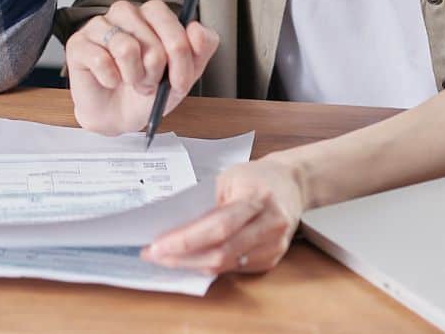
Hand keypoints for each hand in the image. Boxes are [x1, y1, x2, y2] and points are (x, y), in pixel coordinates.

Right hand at [66, 0, 219, 135]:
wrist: (118, 116)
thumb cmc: (147, 91)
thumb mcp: (184, 75)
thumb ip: (201, 49)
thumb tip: (196, 29)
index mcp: (152, 15)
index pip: (170, 21)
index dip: (179, 55)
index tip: (178, 81)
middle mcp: (126, 13)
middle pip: (150, 37)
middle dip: (155, 71)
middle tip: (149, 84)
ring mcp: (99, 25)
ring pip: (126, 48)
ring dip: (133, 76)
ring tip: (130, 82)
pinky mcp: (78, 43)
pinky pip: (101, 60)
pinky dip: (110, 79)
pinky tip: (110, 81)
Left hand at [142, 158, 304, 273]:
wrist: (291, 183)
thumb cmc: (255, 177)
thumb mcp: (227, 178)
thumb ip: (205, 203)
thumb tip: (171, 226)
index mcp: (257, 199)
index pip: (218, 226)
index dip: (186, 240)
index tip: (157, 245)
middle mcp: (270, 225)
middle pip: (222, 252)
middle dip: (183, 258)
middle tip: (153, 255)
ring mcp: (274, 246)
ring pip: (227, 266)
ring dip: (192, 266)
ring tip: (166, 258)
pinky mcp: (272, 258)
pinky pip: (235, 268)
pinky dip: (209, 266)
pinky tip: (191, 260)